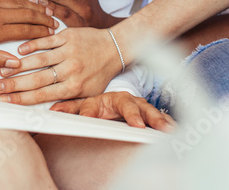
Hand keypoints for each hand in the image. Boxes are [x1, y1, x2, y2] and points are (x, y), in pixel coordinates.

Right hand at [0, 27, 120, 104]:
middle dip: (13, 85)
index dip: (21, 99)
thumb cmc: (99, 72)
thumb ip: (69, 103)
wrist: (115, 47)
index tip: (5, 101)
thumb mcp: (89, 93)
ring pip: (39, 60)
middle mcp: (71, 70)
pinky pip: (46, 41)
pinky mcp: (68, 36)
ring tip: (2, 70)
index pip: (42, 95)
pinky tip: (19, 50)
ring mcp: (68, 51)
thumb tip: (49, 113)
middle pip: (37, 79)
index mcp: (74, 87)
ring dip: (19, 66)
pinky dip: (32, 45)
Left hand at [50, 92, 173, 131]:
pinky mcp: (152, 114)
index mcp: (106, 99)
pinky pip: (162, 117)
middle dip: (134, 115)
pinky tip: (175, 129)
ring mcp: (140, 107)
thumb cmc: (104, 105)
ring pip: (149, 110)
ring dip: (157, 119)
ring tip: (165, 128)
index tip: (92, 120)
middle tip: (137, 125)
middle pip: (130, 106)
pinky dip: (169, 123)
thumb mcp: (87, 105)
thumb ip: (72, 109)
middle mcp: (125, 101)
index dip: (92, 113)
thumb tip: (53, 110)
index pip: (97, 106)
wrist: (122, 99)